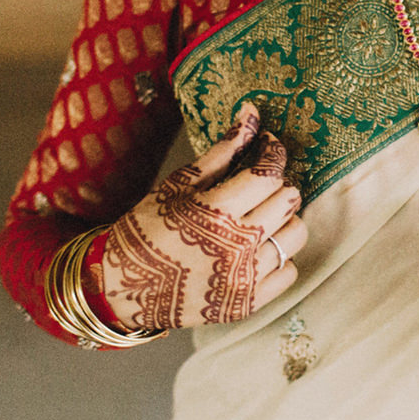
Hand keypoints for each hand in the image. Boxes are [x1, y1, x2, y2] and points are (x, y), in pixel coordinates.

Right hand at [100, 103, 305, 330]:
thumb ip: (222, 151)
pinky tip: (256, 250)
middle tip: (258, 183)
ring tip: (259, 217)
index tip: (268, 146)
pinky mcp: (248, 304)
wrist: (123, 288)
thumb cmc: (148, 230)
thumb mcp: (178, 184)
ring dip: (283, 220)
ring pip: (295, 235)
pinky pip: (290, 271)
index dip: (272, 153)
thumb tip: (250, 115)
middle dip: (276, 184)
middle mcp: (235, 248)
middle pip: (287, 201)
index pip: (268, 174)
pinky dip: (279, 257)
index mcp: (215, 213)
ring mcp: (244, 279)